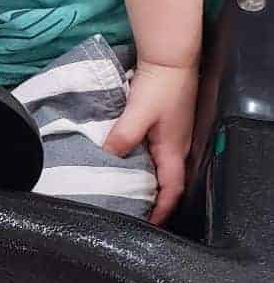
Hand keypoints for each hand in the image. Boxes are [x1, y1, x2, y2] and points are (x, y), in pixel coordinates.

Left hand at [103, 60, 197, 225]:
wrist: (169, 58)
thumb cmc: (159, 86)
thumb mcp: (138, 114)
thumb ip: (122, 137)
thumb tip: (105, 158)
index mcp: (174, 150)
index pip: (171, 189)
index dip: (161, 209)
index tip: (147, 224)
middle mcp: (176, 146)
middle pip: (165, 180)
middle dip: (152, 198)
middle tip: (130, 209)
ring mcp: (171, 134)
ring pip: (158, 165)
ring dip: (144, 178)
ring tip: (123, 188)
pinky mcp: (163, 123)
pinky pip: (153, 149)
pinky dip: (140, 159)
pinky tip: (124, 158)